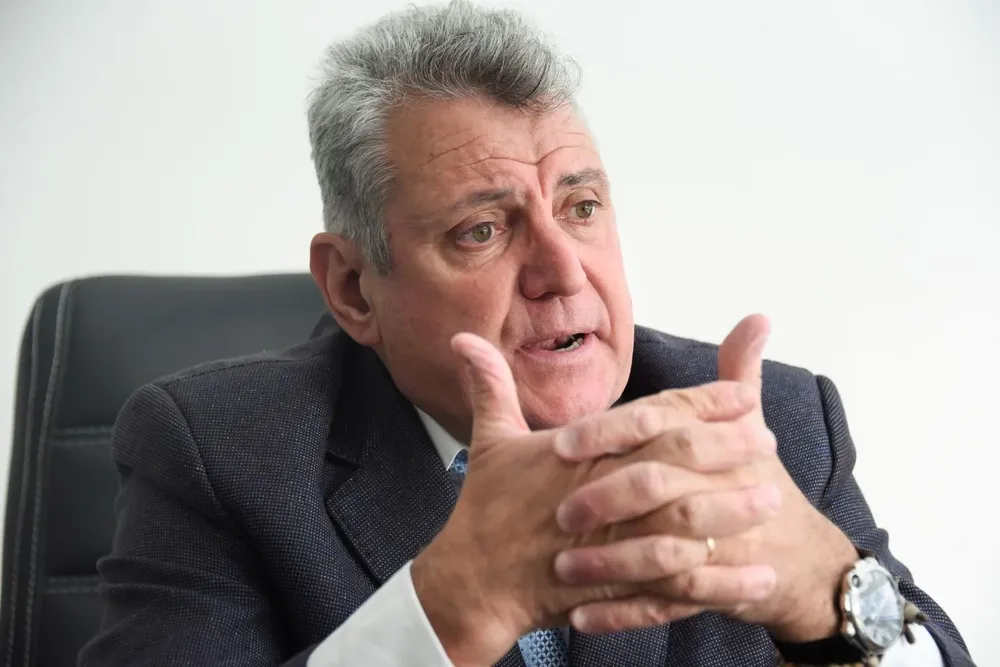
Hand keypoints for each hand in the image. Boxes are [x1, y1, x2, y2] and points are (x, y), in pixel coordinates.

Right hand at [411, 332, 772, 666]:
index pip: (651, 417)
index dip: (701, 404)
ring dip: (732, 511)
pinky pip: (680, 585)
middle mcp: (599, 491)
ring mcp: (610, 542)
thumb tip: (463, 339)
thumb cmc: (485, 510)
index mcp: (578, 453)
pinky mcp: (617, 587)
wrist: (472, 580)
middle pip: (675, 462)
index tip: (742, 394)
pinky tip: (760, 579)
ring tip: (774, 500)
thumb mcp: (489, 441)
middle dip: (727, 448)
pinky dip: (723, 583)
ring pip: (682, 522)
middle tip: (769, 439)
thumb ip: (490, 385)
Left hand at [553, 315, 857, 640]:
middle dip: (607, 500)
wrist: (801, 558)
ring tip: (561, 570)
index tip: (561, 443)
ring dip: (609, 565)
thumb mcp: (751, 425)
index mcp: (719, 444)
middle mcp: (721, 490)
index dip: (611, 432)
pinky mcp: (715, 590)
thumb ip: (739, 372)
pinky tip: (581, 617)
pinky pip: (665, 606)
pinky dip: (624, 613)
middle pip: (660, 488)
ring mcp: (721, 545)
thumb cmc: (759, 482)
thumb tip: (757, 317)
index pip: (662, 425)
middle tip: (559, 513)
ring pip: (660, 553)